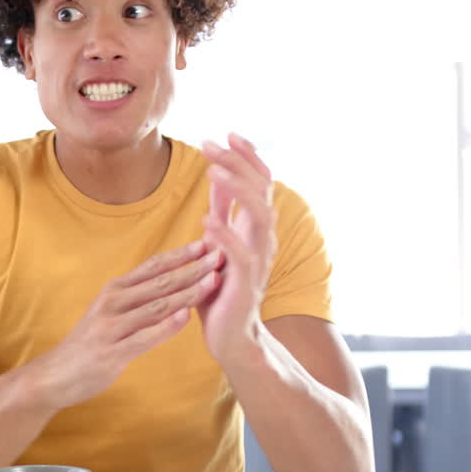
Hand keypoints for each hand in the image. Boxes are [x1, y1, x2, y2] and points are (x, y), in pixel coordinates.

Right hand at [27, 240, 222, 410]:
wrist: (55, 375)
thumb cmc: (91, 343)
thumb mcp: (112, 312)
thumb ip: (138, 298)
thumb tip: (171, 283)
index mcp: (115, 290)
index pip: (153, 266)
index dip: (181, 254)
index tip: (207, 243)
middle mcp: (112, 302)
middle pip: (160, 282)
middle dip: (192, 269)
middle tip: (220, 256)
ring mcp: (110, 326)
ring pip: (156, 306)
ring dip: (187, 293)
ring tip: (212, 282)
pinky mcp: (111, 351)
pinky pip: (143, 336)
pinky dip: (165, 326)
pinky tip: (185, 318)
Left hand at [198, 133, 276, 362]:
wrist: (231, 338)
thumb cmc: (220, 289)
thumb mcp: (219, 242)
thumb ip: (221, 210)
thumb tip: (217, 173)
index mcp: (256, 228)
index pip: (260, 182)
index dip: (247, 156)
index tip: (228, 134)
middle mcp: (263, 240)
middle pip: (263, 190)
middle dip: (239, 163)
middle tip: (214, 143)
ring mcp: (258, 261)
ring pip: (261, 216)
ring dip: (239, 190)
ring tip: (215, 170)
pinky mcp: (246, 284)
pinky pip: (241, 255)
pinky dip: (226, 235)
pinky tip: (207, 220)